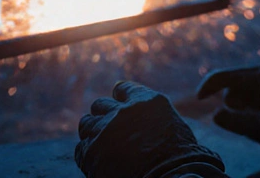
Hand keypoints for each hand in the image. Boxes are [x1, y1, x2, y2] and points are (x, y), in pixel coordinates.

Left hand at [76, 81, 225, 177]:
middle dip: (103, 115)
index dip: (119, 98)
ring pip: (86, 124)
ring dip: (92, 132)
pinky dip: (87, 153)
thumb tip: (140, 119)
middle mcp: (123, 111)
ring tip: (100, 144)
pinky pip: (81, 148)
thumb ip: (152, 116)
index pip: (121, 89)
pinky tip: (96, 161)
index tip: (118, 107)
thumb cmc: (179, 158)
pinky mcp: (92, 152)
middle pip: (99, 105)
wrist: (171, 177)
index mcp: (146, 100)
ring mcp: (105, 130)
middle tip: (108, 130)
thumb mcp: (173, 126)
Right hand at [196, 62, 259, 158]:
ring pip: (242, 94)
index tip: (197, 100)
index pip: (225, 76)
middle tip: (253, 125)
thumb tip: (216, 115)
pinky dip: (253, 110)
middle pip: (233, 86)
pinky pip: (253, 98)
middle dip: (235, 107)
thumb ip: (236, 122)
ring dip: (244, 110)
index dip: (207, 87)